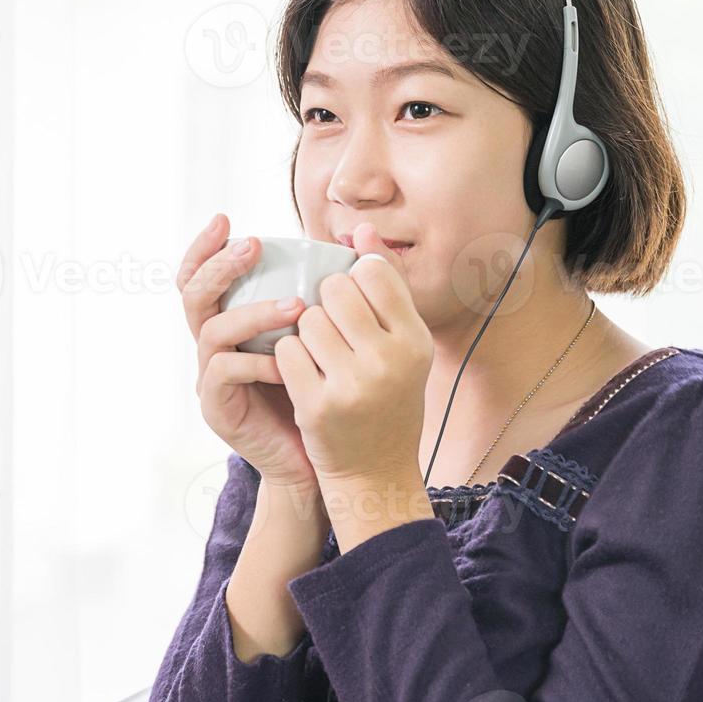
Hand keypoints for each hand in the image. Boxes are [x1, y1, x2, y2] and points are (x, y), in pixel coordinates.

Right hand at [178, 214, 317, 491]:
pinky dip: (256, 361)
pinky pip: (225, 373)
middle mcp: (212, 345)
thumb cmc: (321, 387)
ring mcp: (209, 377)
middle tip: (252, 246)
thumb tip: (355, 236)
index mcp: (231, 321)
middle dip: (220, 266)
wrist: (317, 456)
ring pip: (212, 331)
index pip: (201, 276)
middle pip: (193, 295)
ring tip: (295, 306)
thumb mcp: (322, 333)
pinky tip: (288, 362)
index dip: (206, 247)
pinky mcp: (217, 408)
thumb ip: (327, 290)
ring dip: (252, 312)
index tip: (226, 219)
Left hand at [273, 223, 433, 484]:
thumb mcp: (402, 345)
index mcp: (415, 341)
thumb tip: (358, 229)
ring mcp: (352, 385)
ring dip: (304, 331)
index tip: (353, 303)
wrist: (374, 472)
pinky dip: (288, 358)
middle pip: (335, 290)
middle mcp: (389, 361)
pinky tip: (302, 374)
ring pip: (306, 319)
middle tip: (332, 329)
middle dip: (325, 302)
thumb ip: (384, 287)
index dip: (354, 280)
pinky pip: (287, 352)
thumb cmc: (388, 397)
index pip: (372, 273)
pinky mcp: (317, 406)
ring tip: (320, 354)